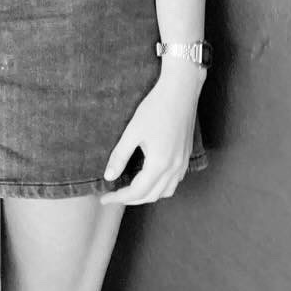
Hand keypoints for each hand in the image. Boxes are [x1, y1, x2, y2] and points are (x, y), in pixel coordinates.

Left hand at [100, 65, 202, 204]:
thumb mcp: (132, 131)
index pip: (137, 192)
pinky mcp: (186, 156)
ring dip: (147, 196)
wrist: (181, 91)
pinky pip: (174, 182)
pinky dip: (161, 187)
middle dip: (130, 199)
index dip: (119, 198)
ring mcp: (183, 163)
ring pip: (165, 192)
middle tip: (113, 196)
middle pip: (151, 196)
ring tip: (129, 191)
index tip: (104, 198)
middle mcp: (174, 168)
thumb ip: (120, 156)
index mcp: (159, 163)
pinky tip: (149, 179)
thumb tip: (109, 177)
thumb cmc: (156, 108)